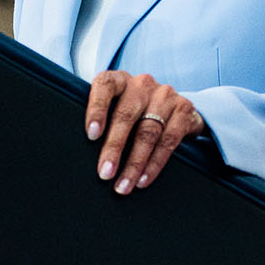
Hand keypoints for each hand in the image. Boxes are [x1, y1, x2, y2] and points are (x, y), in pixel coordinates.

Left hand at [85, 70, 206, 193]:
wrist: (176, 108)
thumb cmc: (135, 112)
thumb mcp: (116, 107)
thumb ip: (102, 120)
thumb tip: (80, 153)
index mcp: (120, 80)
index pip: (105, 86)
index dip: (97, 109)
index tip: (91, 135)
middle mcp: (142, 83)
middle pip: (126, 116)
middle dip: (114, 148)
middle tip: (105, 173)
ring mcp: (165, 95)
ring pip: (148, 132)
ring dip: (135, 163)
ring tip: (123, 184)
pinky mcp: (184, 109)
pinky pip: (169, 140)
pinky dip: (155, 163)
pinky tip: (144, 178)